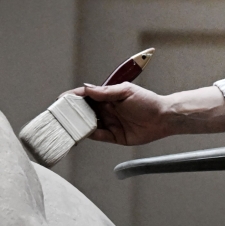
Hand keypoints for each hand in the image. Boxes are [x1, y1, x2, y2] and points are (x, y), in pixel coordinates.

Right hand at [75, 83, 224, 144]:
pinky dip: (90, 135)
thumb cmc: (147, 101)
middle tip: (61, 115)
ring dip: (80, 125)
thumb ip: (105, 92)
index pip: (87, 96)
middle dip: (73, 112)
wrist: (164, 118)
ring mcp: (110, 123)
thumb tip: (86, 88)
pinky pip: (99, 136)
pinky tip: (83, 134)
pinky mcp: (115, 136)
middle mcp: (107, 109)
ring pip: (90, 124)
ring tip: (68, 125)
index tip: (61, 99)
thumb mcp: (125, 92)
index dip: (73, 97)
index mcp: (108, 96)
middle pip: (85, 111)